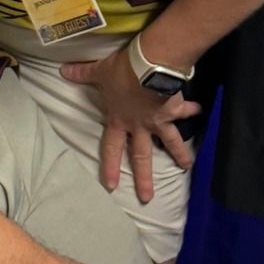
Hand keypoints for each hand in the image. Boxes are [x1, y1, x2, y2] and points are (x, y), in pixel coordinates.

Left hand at [60, 45, 200, 200]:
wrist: (151, 65)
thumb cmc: (122, 72)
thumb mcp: (100, 71)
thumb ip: (83, 73)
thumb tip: (62, 71)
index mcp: (120, 120)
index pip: (112, 148)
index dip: (110, 167)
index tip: (111, 187)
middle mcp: (139, 126)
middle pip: (141, 156)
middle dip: (144, 178)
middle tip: (147, 198)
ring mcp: (158, 120)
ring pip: (170, 142)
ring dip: (179, 154)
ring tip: (187, 167)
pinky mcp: (174, 109)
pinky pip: (184, 111)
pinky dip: (192, 110)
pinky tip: (201, 111)